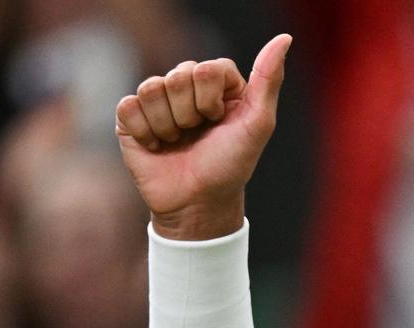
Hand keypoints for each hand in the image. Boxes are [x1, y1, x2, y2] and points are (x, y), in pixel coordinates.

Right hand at [115, 34, 291, 238]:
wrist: (198, 204)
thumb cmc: (231, 165)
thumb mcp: (258, 124)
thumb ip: (269, 79)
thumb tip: (285, 38)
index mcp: (217, 82)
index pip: (207, 68)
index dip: (211, 99)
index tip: (219, 121)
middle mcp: (185, 86)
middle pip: (178, 76)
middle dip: (190, 114)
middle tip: (197, 134)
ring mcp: (156, 100)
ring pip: (151, 89)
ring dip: (168, 125)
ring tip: (177, 141)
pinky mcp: (130, 118)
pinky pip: (128, 106)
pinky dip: (145, 132)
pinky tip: (156, 146)